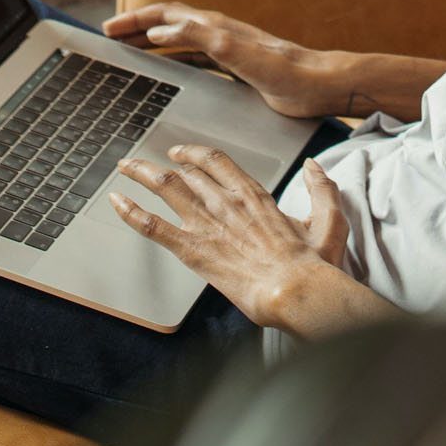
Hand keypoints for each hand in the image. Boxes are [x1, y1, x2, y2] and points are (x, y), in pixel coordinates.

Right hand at [103, 3, 340, 118]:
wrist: (321, 85)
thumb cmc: (287, 72)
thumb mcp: (238, 55)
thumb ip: (199, 40)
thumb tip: (159, 33)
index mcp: (215, 27)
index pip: (165, 15)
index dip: (135, 20)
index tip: (108, 28)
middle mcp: (219, 33)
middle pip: (168, 23)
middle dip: (137, 27)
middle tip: (109, 36)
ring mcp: (227, 49)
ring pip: (179, 40)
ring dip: (151, 42)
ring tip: (129, 50)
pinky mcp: (235, 67)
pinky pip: (194, 58)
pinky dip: (172, 60)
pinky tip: (167, 71)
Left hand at [110, 148, 352, 329]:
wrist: (294, 292)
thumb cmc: (312, 266)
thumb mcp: (329, 222)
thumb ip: (323, 190)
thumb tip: (315, 167)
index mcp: (254, 195)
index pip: (216, 161)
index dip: (193, 153)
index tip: (181, 153)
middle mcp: (226, 202)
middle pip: (185, 171)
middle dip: (161, 163)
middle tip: (144, 163)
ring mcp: (207, 224)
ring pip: (165, 187)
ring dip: (141, 173)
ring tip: (125, 168)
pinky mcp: (193, 250)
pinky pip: (153, 225)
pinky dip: (130, 211)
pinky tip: (116, 202)